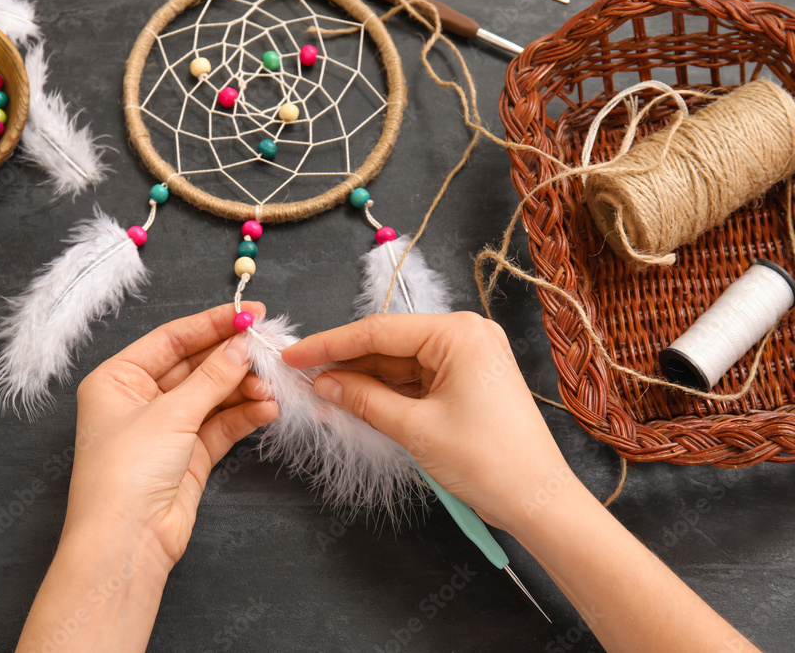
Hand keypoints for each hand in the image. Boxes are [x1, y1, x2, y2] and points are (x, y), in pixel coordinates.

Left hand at [18, 303, 278, 652]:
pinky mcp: (189, 455)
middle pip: (195, 366)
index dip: (211, 324)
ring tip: (272, 386)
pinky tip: (267, 408)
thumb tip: (242, 346)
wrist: (126, 542)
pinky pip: (222, 424)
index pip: (171, 339)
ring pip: (213, 395)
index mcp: (118, 379)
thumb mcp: (170, 414)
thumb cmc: (124, 474)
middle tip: (268, 347)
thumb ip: (212, 377)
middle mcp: (140, 400)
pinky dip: (245, 415)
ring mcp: (166, 428)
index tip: (249, 313)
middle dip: (232, 358)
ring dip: (243, 389)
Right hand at [281, 312, 569, 532]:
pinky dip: (385, 393)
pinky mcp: (467, 381)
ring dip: (362, 380)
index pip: (379, 330)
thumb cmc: (488, 462)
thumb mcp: (415, 428)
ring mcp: (468, 358)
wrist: (538, 501)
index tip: (293, 355)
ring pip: (399, 363)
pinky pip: (416, 379)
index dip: (330, 344)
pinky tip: (353, 402)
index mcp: (459, 333)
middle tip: (301, 377)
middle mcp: (466, 335)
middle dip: (345, 363)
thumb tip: (324, 384)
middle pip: (388, 343)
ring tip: (321, 395)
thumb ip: (364, 399)